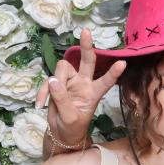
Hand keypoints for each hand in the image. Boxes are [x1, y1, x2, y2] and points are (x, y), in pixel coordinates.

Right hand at [35, 28, 124, 146]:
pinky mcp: (57, 83)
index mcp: (93, 93)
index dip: (113, 73)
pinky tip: (40, 104)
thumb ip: (62, 99)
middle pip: (87, 61)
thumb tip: (53, 80)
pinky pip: (48, 80)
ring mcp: (70, 81)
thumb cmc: (72, 127)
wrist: (61, 132)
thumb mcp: (69, 117)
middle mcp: (84, 83)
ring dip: (54, 82)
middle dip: (86, 46)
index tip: (123, 63)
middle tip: (86, 31)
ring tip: (49, 101)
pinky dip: (42, 91)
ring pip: (62, 68)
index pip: (106, 81)